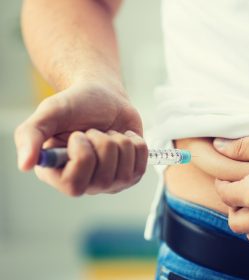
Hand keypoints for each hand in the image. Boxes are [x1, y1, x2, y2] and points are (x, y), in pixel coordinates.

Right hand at [14, 81, 146, 195]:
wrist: (104, 97)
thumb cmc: (76, 105)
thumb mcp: (50, 113)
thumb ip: (31, 135)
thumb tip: (25, 164)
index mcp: (59, 174)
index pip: (75, 184)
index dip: (82, 155)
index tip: (78, 134)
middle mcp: (86, 184)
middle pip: (105, 176)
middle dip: (102, 141)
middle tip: (93, 132)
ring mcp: (112, 182)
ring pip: (126, 166)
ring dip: (118, 139)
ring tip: (107, 133)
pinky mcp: (133, 173)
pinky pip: (142, 158)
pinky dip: (134, 139)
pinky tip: (122, 136)